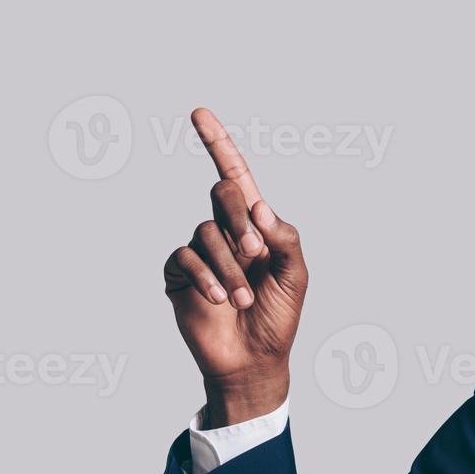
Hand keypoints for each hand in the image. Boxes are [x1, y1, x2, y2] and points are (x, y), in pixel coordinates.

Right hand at [164, 108, 307, 425]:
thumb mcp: (296, 276)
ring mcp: (199, 252)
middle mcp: (225, 231)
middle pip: (221, 193)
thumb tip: (259, 207)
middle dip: (240, 220)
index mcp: (256, 226)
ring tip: (244, 298)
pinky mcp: (178, 275)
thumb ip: (286, 238)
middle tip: (256, 254)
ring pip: (206, 232)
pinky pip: (184, 257)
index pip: (236, 177)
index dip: (218, 144)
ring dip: (229, 267)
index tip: (199, 113)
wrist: (255, 360)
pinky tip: (220, 300)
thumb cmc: (280, 318)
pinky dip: (206, 277)